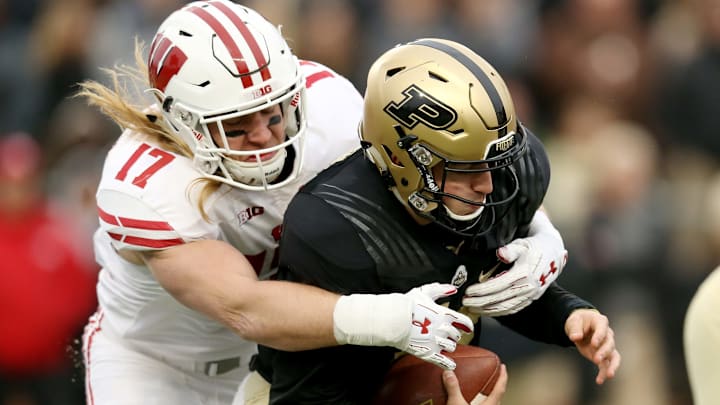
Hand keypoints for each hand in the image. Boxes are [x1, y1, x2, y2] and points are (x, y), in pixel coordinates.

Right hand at [333, 283, 473, 369]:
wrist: (393, 319)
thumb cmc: (407, 305)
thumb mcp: (424, 293)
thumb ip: (441, 290)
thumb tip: (452, 289)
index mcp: (445, 315)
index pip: (464, 322)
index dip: (465, 324)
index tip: (466, 327)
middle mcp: (444, 329)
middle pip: (457, 335)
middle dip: (453, 334)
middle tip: (446, 333)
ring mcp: (437, 342)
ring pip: (451, 348)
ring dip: (448, 346)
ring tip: (441, 344)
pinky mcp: (429, 353)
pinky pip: (443, 362)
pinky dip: (448, 364)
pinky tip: (450, 365)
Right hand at [443, 364, 506, 404]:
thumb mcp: (457, 403)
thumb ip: (453, 387)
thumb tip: (449, 373)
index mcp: (490, 404)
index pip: (500, 387)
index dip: (502, 376)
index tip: (503, 367)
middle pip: (498, 394)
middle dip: (496, 384)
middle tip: (495, 375)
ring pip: (491, 401)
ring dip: (488, 394)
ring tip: (483, 387)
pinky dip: (479, 401)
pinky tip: (470, 399)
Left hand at [463, 210, 566, 315]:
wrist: (552, 253)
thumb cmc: (534, 247)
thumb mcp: (522, 244)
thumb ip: (510, 250)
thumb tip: (501, 253)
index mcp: (523, 274)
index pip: (497, 286)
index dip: (481, 290)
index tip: (468, 291)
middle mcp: (528, 288)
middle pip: (499, 300)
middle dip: (480, 303)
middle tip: (465, 302)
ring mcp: (530, 295)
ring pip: (505, 308)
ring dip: (487, 310)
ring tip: (472, 308)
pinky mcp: (531, 299)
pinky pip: (513, 309)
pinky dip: (498, 312)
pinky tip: (487, 311)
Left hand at [565, 309, 620, 383]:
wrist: (579, 327)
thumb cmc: (578, 321)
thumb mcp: (573, 321)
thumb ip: (575, 329)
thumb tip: (575, 337)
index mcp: (600, 322)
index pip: (603, 329)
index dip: (599, 336)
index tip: (594, 344)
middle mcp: (607, 334)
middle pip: (609, 344)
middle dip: (604, 352)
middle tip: (596, 359)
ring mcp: (606, 346)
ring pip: (613, 356)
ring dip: (612, 365)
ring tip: (609, 375)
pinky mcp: (603, 356)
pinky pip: (606, 365)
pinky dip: (603, 373)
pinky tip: (599, 381)